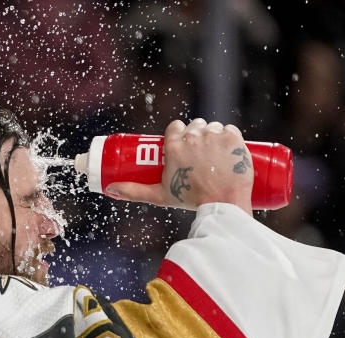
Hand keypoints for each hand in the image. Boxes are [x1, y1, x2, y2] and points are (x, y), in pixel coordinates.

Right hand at [106, 118, 253, 213]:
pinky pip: (230, 129)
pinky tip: (228, 151)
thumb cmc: (190, 200)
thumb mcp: (160, 195)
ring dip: (213, 137)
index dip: (180, 134)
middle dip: (197, 137)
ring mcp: (214, 135)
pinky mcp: (233, 137)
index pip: (175, 126)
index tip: (184, 145)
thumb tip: (111, 188)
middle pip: (195, 126)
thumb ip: (134, 191)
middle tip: (200, 156)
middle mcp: (193, 136)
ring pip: (213, 127)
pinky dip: (230, 138)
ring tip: (214, 156)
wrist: (222, 204)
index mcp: (174, 145)